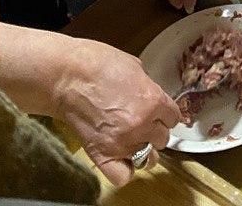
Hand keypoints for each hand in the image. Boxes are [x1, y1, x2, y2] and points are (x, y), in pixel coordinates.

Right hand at [52, 36, 180, 186]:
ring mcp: (123, 143)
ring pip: (148, 158)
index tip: (160, 114)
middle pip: (163, 138)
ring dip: (143, 150)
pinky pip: (123, 176)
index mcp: (154, 100)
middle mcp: (143, 124)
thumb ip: (148, 87)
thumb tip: (151, 97)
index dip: (166, 114)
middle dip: (155, 130)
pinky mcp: (103, 155)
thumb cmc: (99, 64)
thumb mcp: (135, 67)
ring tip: (134, 141)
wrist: (68, 76)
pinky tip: (122, 158)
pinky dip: (125, 170)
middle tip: (144, 124)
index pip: (174, 117)